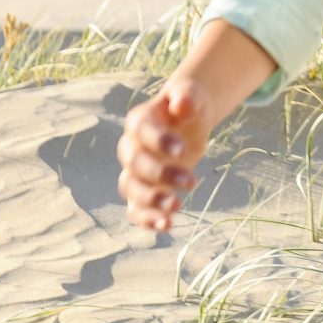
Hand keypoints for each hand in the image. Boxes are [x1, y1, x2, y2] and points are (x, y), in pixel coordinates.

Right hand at [116, 76, 221, 234]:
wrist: (188, 122)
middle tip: (192, 182)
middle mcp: (130, 147)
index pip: (142, 132)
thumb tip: (182, 104)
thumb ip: (186, 97)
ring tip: (177, 206)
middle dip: (161, 175)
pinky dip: (147, 220)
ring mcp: (134, 172)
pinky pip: (136, 209)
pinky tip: (167, 226)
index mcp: (139, 121)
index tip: (184, 151)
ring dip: (152, 201)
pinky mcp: (143, 191)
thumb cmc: (189, 106)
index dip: (159, 142)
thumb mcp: (192, 96)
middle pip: (135, 165)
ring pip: (131, 189)